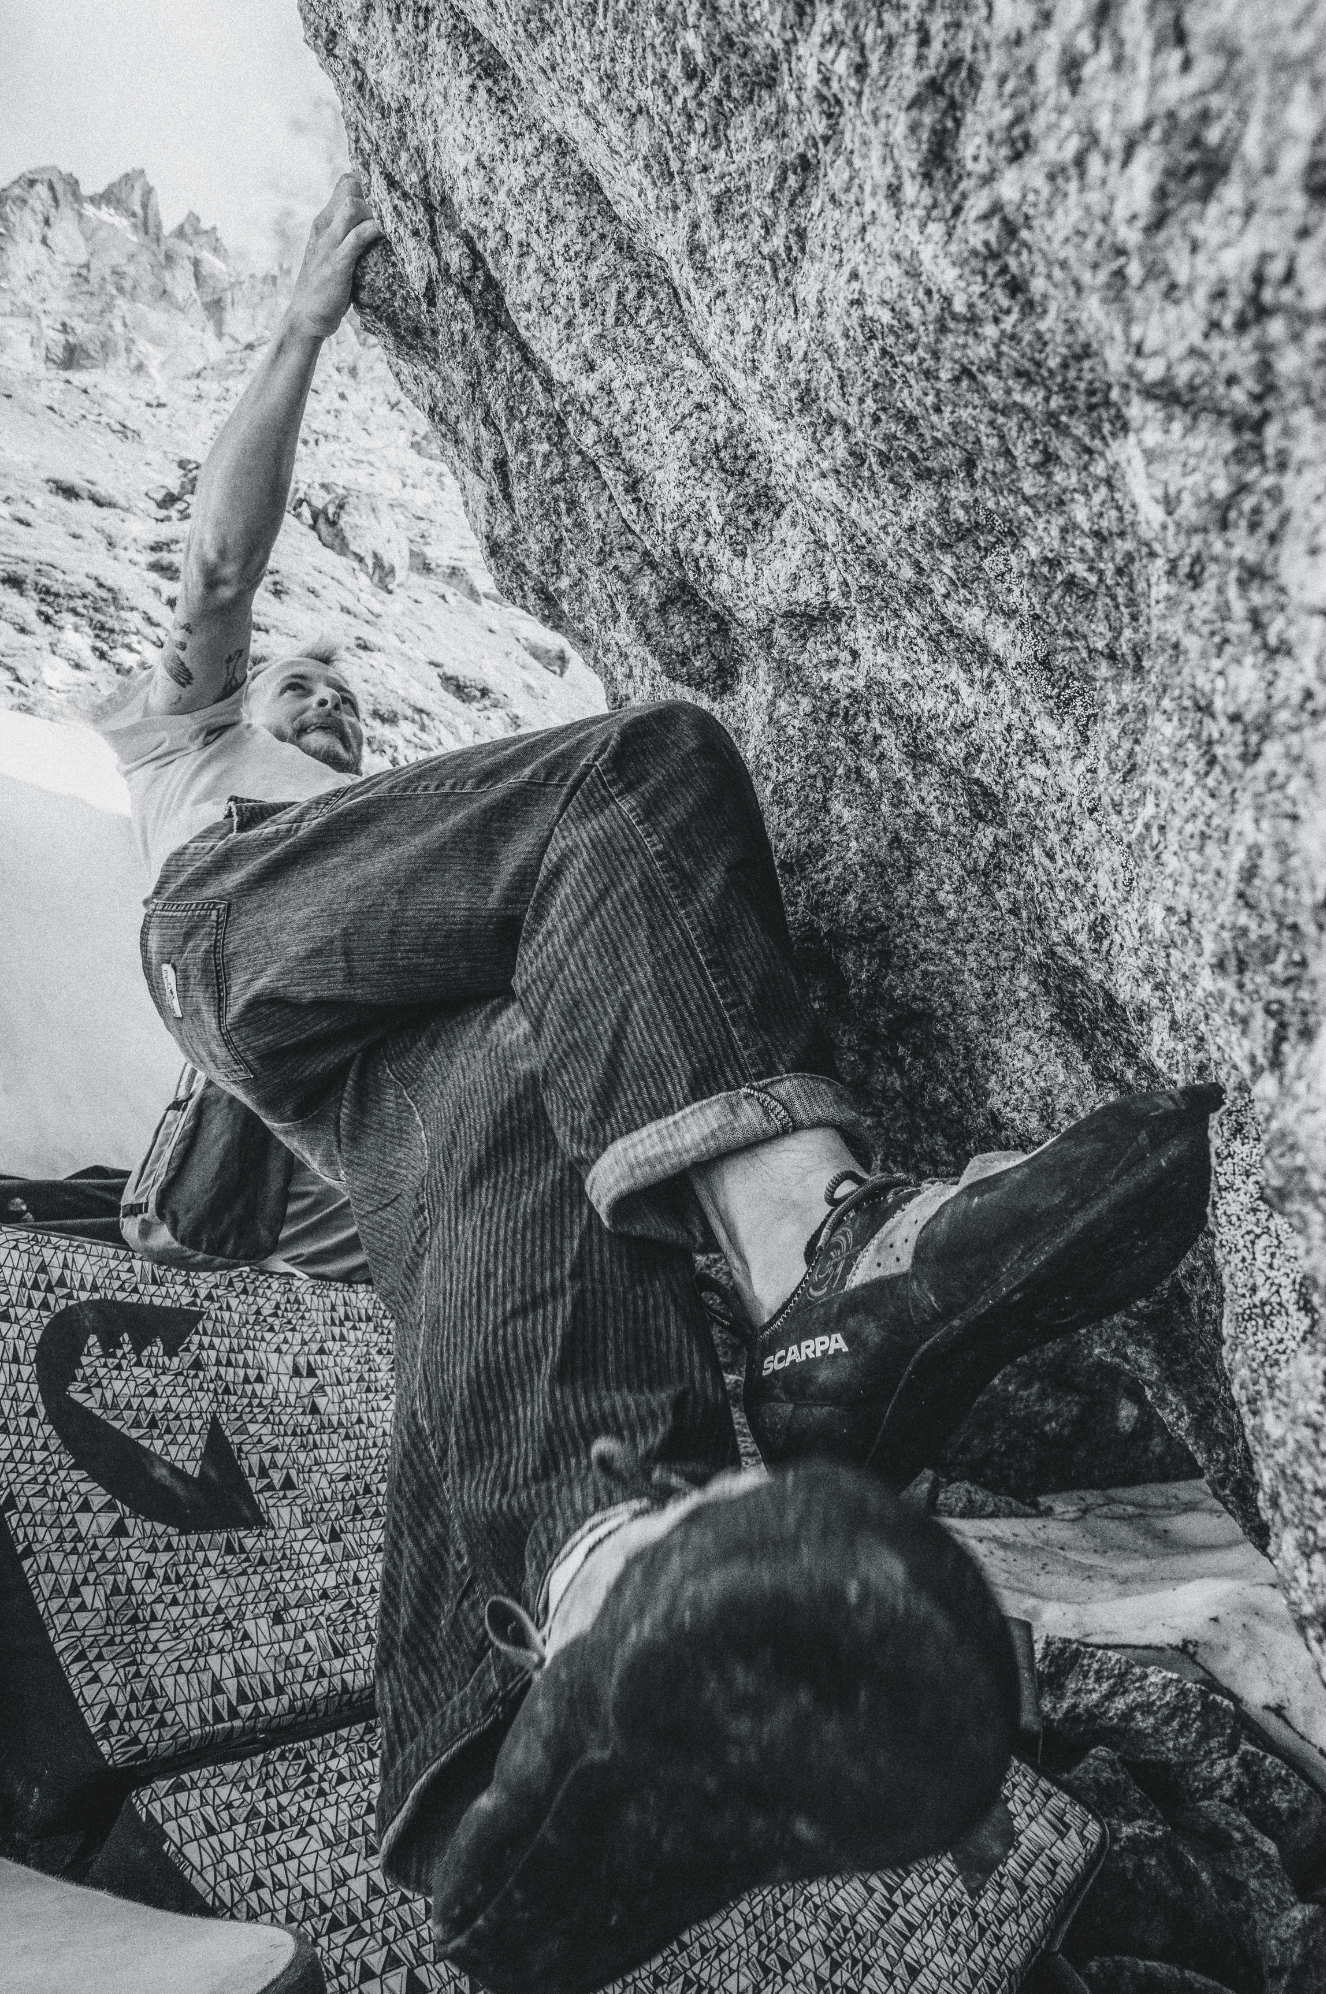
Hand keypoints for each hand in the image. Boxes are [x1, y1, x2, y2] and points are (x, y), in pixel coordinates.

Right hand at [286, 174, 383, 338]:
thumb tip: (378, 233)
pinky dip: (377, 230)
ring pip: (353, 205)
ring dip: (377, 210)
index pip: (345, 183)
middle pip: (350, 186)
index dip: (369, 183)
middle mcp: (324, 226)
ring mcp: (329, 243)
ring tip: (397, 222)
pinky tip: (391, 233)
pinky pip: (359, 236)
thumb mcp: (336, 255)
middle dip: (376, 192)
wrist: (305, 317)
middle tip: (398, 209)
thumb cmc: (326, 289)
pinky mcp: (337, 262)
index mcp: (324, 222)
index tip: (390, 196)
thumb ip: (351, 240)